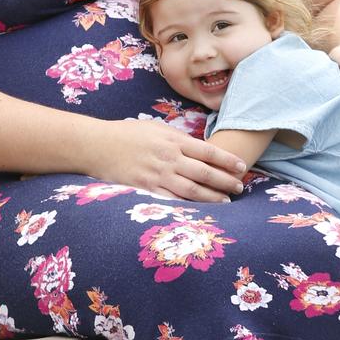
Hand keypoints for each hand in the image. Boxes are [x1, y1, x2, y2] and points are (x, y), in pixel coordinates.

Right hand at [99, 120, 247, 201]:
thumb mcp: (155, 128)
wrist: (97, 145)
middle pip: (205, 172)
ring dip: (213, 198)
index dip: (227, 160)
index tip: (242, 167)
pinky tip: (200, 212)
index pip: (208, 151)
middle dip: (225, 181)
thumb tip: (196, 147)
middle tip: (240, 188)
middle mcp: (169, 158)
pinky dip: (189, 207)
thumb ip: (176, 138)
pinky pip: (173, 201)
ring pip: (193, 190)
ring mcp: (158, 175)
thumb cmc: (126, 133)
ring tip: (227, 202)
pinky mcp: (147, 190)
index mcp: (172, 139)